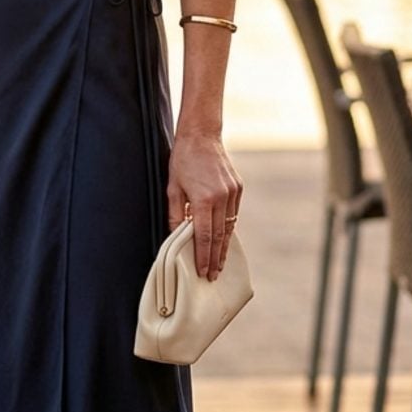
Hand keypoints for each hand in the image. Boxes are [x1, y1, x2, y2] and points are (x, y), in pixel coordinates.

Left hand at [167, 131, 241, 279]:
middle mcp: (221, 198)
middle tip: (213, 276)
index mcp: (204, 200)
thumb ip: (176, 215)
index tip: (203, 272)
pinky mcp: (238, 188)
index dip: (203, 257)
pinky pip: (233, 215)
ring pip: (229, 228)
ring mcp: (232, 193)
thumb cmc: (183, 161)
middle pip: (219, 236)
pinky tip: (224, 241)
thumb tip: (176, 237)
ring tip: (220, 264)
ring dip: (224, 247)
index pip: (204, 237)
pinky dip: (229, 230)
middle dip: (215, 258)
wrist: (202, 136)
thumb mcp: (173, 188)